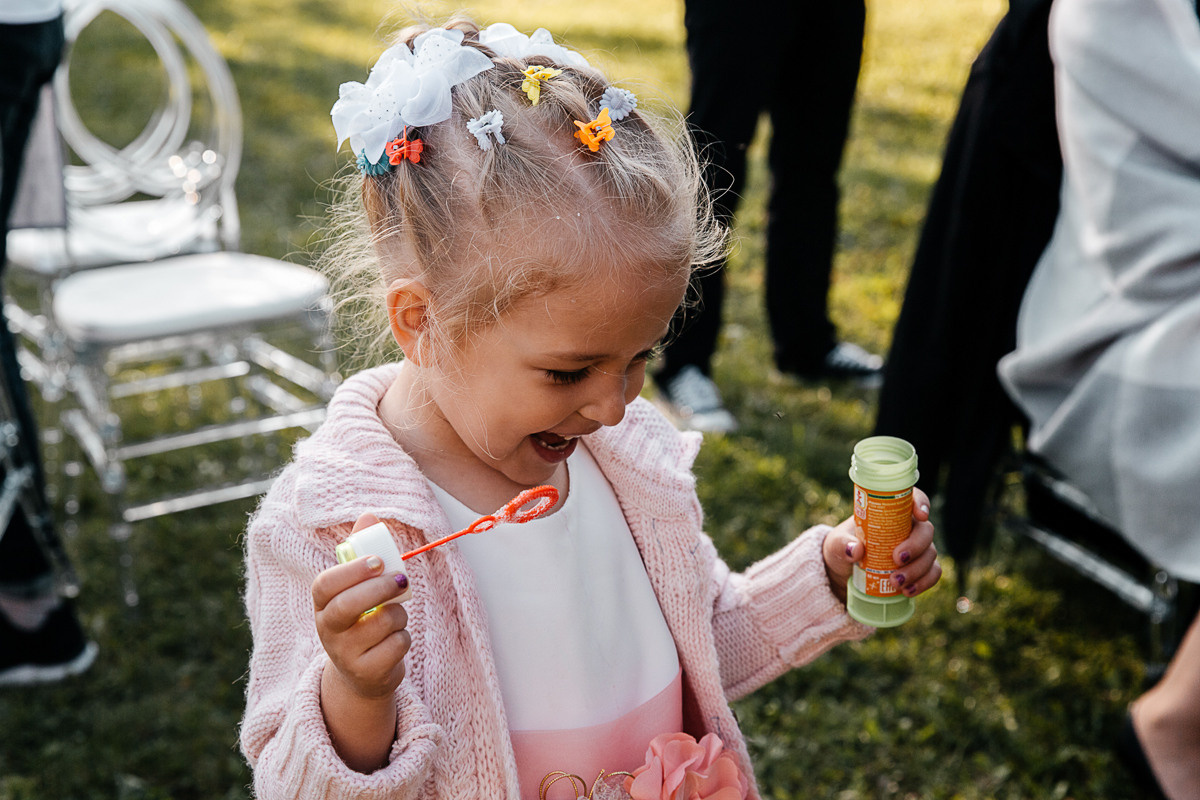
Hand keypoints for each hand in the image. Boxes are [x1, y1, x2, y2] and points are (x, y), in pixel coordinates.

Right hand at [313, 513, 411, 699]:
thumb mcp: (356, 589)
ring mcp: (345, 654)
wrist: (362, 673)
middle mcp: (327, 630)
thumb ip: (361, 553)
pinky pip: (397, 645)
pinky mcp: (367, 673)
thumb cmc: (361, 619)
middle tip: (401, 580)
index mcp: (322, 604)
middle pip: (348, 606)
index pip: (325, 584)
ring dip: (399, 615)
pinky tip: (394, 641)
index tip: (378, 561)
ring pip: (382, 623)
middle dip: (380, 588)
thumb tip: (369, 516)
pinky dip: (404, 638)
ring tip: (394, 618)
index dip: (352, 571)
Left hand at [823, 487, 940, 603]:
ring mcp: (917, 548)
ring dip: (917, 569)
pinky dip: (924, 582)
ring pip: (930, 554)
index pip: (912, 498)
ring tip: (895, 582)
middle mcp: (908, 528)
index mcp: (891, 512)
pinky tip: (908, 591)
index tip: (920, 515)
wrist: (844, 572)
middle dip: (915, 546)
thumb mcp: (836, 544)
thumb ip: (842, 544)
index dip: (921, 502)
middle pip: (925, 530)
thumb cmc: (843, 547)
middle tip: (897, 559)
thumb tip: (855, 550)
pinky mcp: (920, 568)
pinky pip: (932, 573)